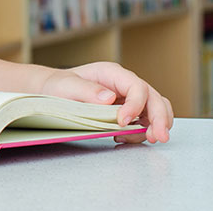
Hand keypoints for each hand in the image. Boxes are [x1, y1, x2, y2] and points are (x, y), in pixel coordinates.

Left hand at [39, 61, 172, 143]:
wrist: (53, 92)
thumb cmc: (59, 85)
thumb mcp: (66, 85)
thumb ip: (86, 90)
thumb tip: (109, 98)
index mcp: (111, 73)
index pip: (136, 86)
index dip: (135, 105)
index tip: (123, 121)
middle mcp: (123, 84)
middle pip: (153, 97)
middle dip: (160, 117)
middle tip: (157, 137)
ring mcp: (127, 97)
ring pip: (155, 108)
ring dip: (157, 124)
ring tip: (149, 139)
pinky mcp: (127, 111)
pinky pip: (144, 120)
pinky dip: (143, 131)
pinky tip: (125, 138)